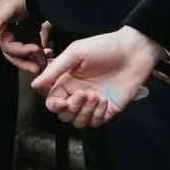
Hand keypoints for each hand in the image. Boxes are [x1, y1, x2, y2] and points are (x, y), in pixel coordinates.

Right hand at [0, 0, 46, 73]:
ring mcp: (20, 30)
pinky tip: (48, 51)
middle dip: (25, 61)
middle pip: (14, 52)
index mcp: (0, 26)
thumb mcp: (9, 6)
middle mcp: (8, 30)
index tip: (36, 49)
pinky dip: (39, 49)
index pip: (7, 46)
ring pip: (24, 50)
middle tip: (38, 69)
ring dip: (33, 57)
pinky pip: (32, 44)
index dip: (20, 51)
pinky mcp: (30, 30)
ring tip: (46, 61)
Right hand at [32, 24, 161, 127]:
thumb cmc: (105, 47)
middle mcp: (79, 93)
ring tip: (96, 96)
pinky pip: (97, 122)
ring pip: (79, 122)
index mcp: (68, 81)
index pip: (53, 101)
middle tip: (83, 94)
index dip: (54, 105)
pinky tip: (105, 100)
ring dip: (85, 112)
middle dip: (71, 109)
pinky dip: (98, 115)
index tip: (60, 102)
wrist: (134, 51)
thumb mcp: (75, 53)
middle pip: (64, 115)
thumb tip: (35, 84)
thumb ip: (54, 70)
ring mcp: (94, 103)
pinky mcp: (109, 109)